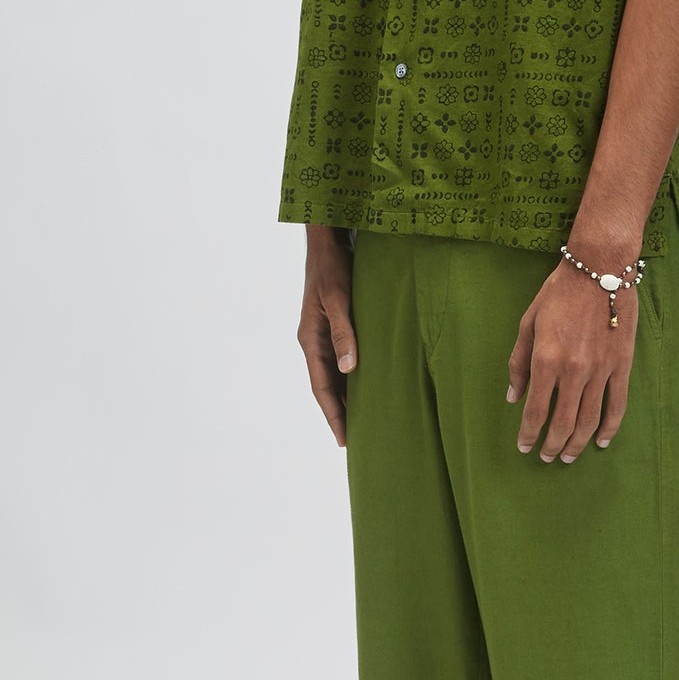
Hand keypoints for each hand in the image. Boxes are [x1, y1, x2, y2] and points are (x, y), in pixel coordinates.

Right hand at [297, 226, 357, 447]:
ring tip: (365, 418)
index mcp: (310, 339)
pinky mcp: (335, 323)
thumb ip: (343, 332)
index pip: (321, 386)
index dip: (333, 414)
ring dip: (347, 395)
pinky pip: (343, 357)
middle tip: (357, 439)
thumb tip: (349, 369)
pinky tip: (368, 382)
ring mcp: (324, 332)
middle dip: (340, 412)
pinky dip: (353, 374)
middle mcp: (314, 340)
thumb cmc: (332, 266)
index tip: (344, 439)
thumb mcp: (338, 298)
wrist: (328, 239)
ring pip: (335, 373)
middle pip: (327, 384)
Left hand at [506, 259, 638, 462]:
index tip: (524, 446)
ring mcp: (601, 369)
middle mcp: (574, 370)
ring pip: (589, 420)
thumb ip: (519, 362)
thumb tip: (513, 396)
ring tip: (568, 456)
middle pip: (563, 423)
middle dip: (552, 445)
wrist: (600, 268)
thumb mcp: (528, 323)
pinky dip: (610, 427)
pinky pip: (617, 404)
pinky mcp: (622, 364)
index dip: (529, 434)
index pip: (536, 410)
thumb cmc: (559, 292)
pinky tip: (602, 441)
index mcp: (546, 360)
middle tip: (546, 457)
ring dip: (577, 443)